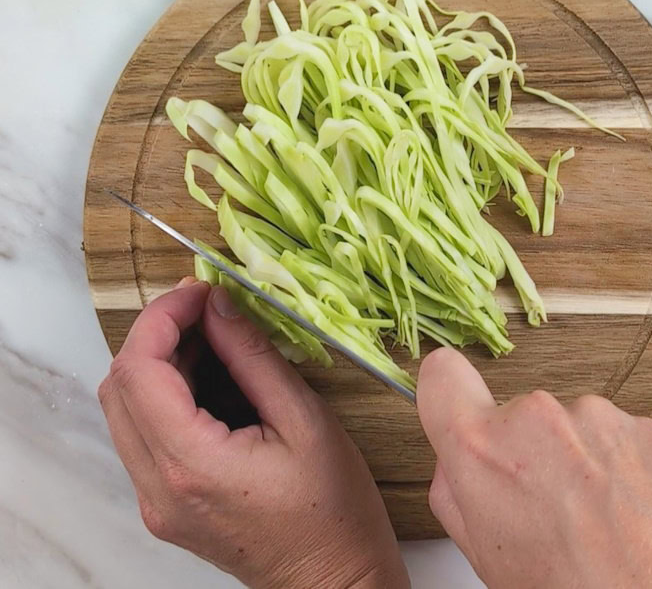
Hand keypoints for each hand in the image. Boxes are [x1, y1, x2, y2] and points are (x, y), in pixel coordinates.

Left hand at [98, 277, 408, 588]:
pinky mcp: (165, 509)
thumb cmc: (333, 511)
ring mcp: (157, 504)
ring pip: (122, 411)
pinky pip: (141, 437)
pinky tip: (208, 383)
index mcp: (190, 466)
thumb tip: (218, 303)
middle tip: (206, 311)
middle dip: (155, 335)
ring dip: (157, 365)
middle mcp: (158, 489)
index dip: (162, 316)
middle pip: (117, 387)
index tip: (202, 290)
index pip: (138, 370)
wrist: (335, 586)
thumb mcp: (304, 419)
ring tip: (212, 343)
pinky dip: (162, 397)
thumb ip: (252, 356)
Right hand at [416, 351, 651, 588]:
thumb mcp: (492, 565)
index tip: (454, 411)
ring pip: (568, 430)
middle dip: (525, 457)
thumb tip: (459, 471)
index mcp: (484, 452)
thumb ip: (460, 501)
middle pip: (514, 418)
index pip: (440, 377)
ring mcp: (595, 415)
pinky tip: (628, 520)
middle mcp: (537, 417)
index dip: (446, 396)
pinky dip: (617, 470)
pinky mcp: (643, 424)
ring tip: (597, 528)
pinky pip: (613, 439)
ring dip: (576, 465)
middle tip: (547, 517)